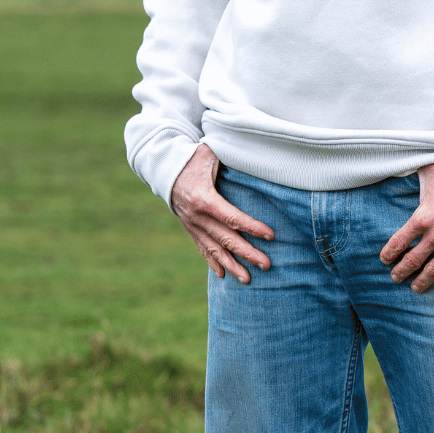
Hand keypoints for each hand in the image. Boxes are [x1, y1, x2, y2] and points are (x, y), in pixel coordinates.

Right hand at [171, 144, 273, 283]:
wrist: (163, 167)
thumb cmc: (193, 156)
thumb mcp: (210, 153)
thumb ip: (230, 156)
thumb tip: (254, 155)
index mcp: (203, 198)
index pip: (232, 217)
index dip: (252, 227)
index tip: (270, 235)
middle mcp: (196, 216)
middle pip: (225, 239)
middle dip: (247, 253)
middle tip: (266, 265)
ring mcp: (192, 224)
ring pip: (214, 248)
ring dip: (231, 265)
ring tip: (247, 279)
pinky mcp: (189, 226)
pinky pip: (202, 247)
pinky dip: (213, 261)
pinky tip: (223, 274)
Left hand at [379, 162, 433, 292]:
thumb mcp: (431, 169)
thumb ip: (415, 170)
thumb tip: (403, 161)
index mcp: (422, 217)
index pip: (397, 243)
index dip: (388, 254)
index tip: (385, 259)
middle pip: (411, 262)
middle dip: (400, 272)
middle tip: (396, 277)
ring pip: (433, 272)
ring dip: (421, 283)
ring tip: (415, 287)